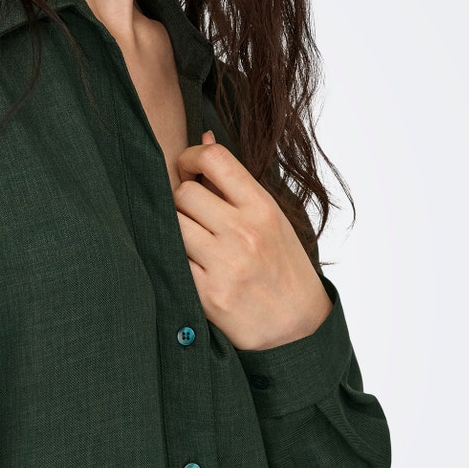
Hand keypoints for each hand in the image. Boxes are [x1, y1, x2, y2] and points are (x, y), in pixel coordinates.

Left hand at [174, 130, 331, 349]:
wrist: (297, 329)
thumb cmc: (283, 268)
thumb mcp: (272, 220)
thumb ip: (235, 183)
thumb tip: (205, 137)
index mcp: (262, 208)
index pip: (215, 160)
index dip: (191, 157)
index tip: (188, 169)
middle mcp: (244, 233)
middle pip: (183, 193)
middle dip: (181, 201)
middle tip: (190, 215)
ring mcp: (224, 264)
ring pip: (172, 226)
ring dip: (173, 230)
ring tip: (189, 240)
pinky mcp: (207, 294)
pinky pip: (171, 261)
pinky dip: (173, 259)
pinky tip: (187, 265)